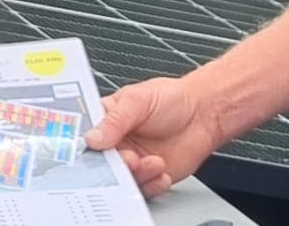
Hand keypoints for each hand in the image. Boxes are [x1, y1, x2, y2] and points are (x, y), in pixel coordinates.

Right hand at [84, 76, 221, 198]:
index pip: (85, 136)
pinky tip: (161, 172)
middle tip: (128, 158)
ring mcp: (132, 161)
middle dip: (112, 166)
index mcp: (105, 119)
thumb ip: (115, 120)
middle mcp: (116, 143)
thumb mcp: (138, 100)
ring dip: (136, 175)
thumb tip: (92, 137)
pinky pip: (143, 189)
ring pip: (121, 180)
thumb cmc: (171, 99)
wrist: (203, 113)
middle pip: (100, 163)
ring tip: (151, 162)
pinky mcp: (149, 176)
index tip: (92, 149)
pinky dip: (152, 185)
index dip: (84, 145)